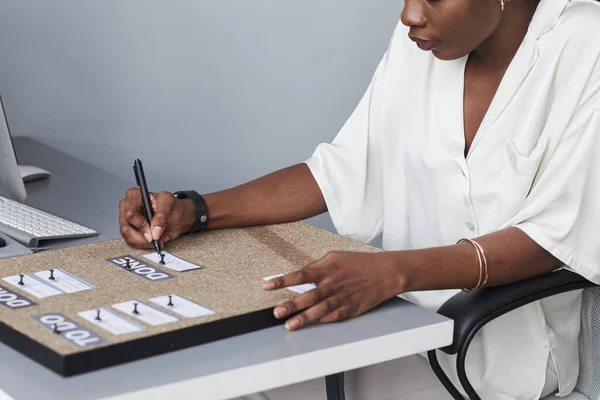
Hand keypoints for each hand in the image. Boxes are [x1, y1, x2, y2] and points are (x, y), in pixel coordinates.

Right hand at [118, 188, 194, 248]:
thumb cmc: (171, 206)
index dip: (140, 224)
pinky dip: (143, 244)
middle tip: (155, 238)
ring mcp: (126, 219)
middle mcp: (127, 206)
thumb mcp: (170, 203)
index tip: (152, 231)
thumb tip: (155, 229)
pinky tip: (153, 240)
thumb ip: (162, 214)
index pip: (130, 213)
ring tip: (157, 239)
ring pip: (127, 236)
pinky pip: (131, 241)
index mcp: (134, 195)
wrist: (176, 217)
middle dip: (142, 236)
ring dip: (144, 242)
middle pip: (126, 226)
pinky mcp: (129, 230)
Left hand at [263, 251, 403, 330]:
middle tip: (276, 312)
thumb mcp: (335, 257)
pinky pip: (333, 317)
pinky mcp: (350, 309)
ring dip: (303, 318)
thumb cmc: (359, 263)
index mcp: (326, 270)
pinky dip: (321, 322)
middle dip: (291, 305)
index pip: (299, 275)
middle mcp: (332, 285)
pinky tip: (311, 326)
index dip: (282, 280)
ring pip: (319, 310)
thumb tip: (300, 275)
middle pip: (308, 296)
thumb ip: (316, 267)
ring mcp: (341, 298)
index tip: (267, 285)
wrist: (384, 272)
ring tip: (289, 325)